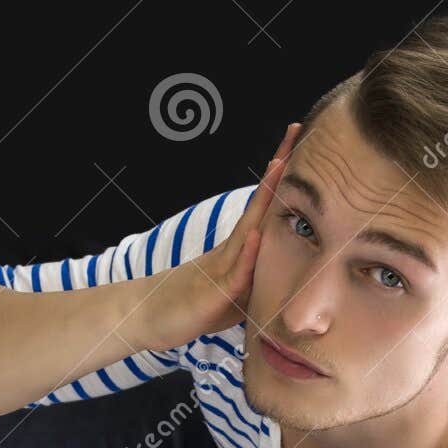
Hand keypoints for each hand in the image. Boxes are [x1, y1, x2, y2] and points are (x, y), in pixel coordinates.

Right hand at [139, 121, 301, 350]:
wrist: (147, 317)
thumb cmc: (195, 307)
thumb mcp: (237, 294)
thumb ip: (260, 281)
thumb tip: (292, 279)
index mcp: (240, 249)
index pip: (266, 207)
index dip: (284, 179)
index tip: (299, 144)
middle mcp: (231, 249)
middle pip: (261, 203)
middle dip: (279, 169)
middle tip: (296, 131)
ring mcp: (221, 266)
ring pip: (249, 227)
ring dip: (266, 196)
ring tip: (281, 165)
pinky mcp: (214, 292)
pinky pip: (235, 272)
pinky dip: (248, 253)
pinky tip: (257, 234)